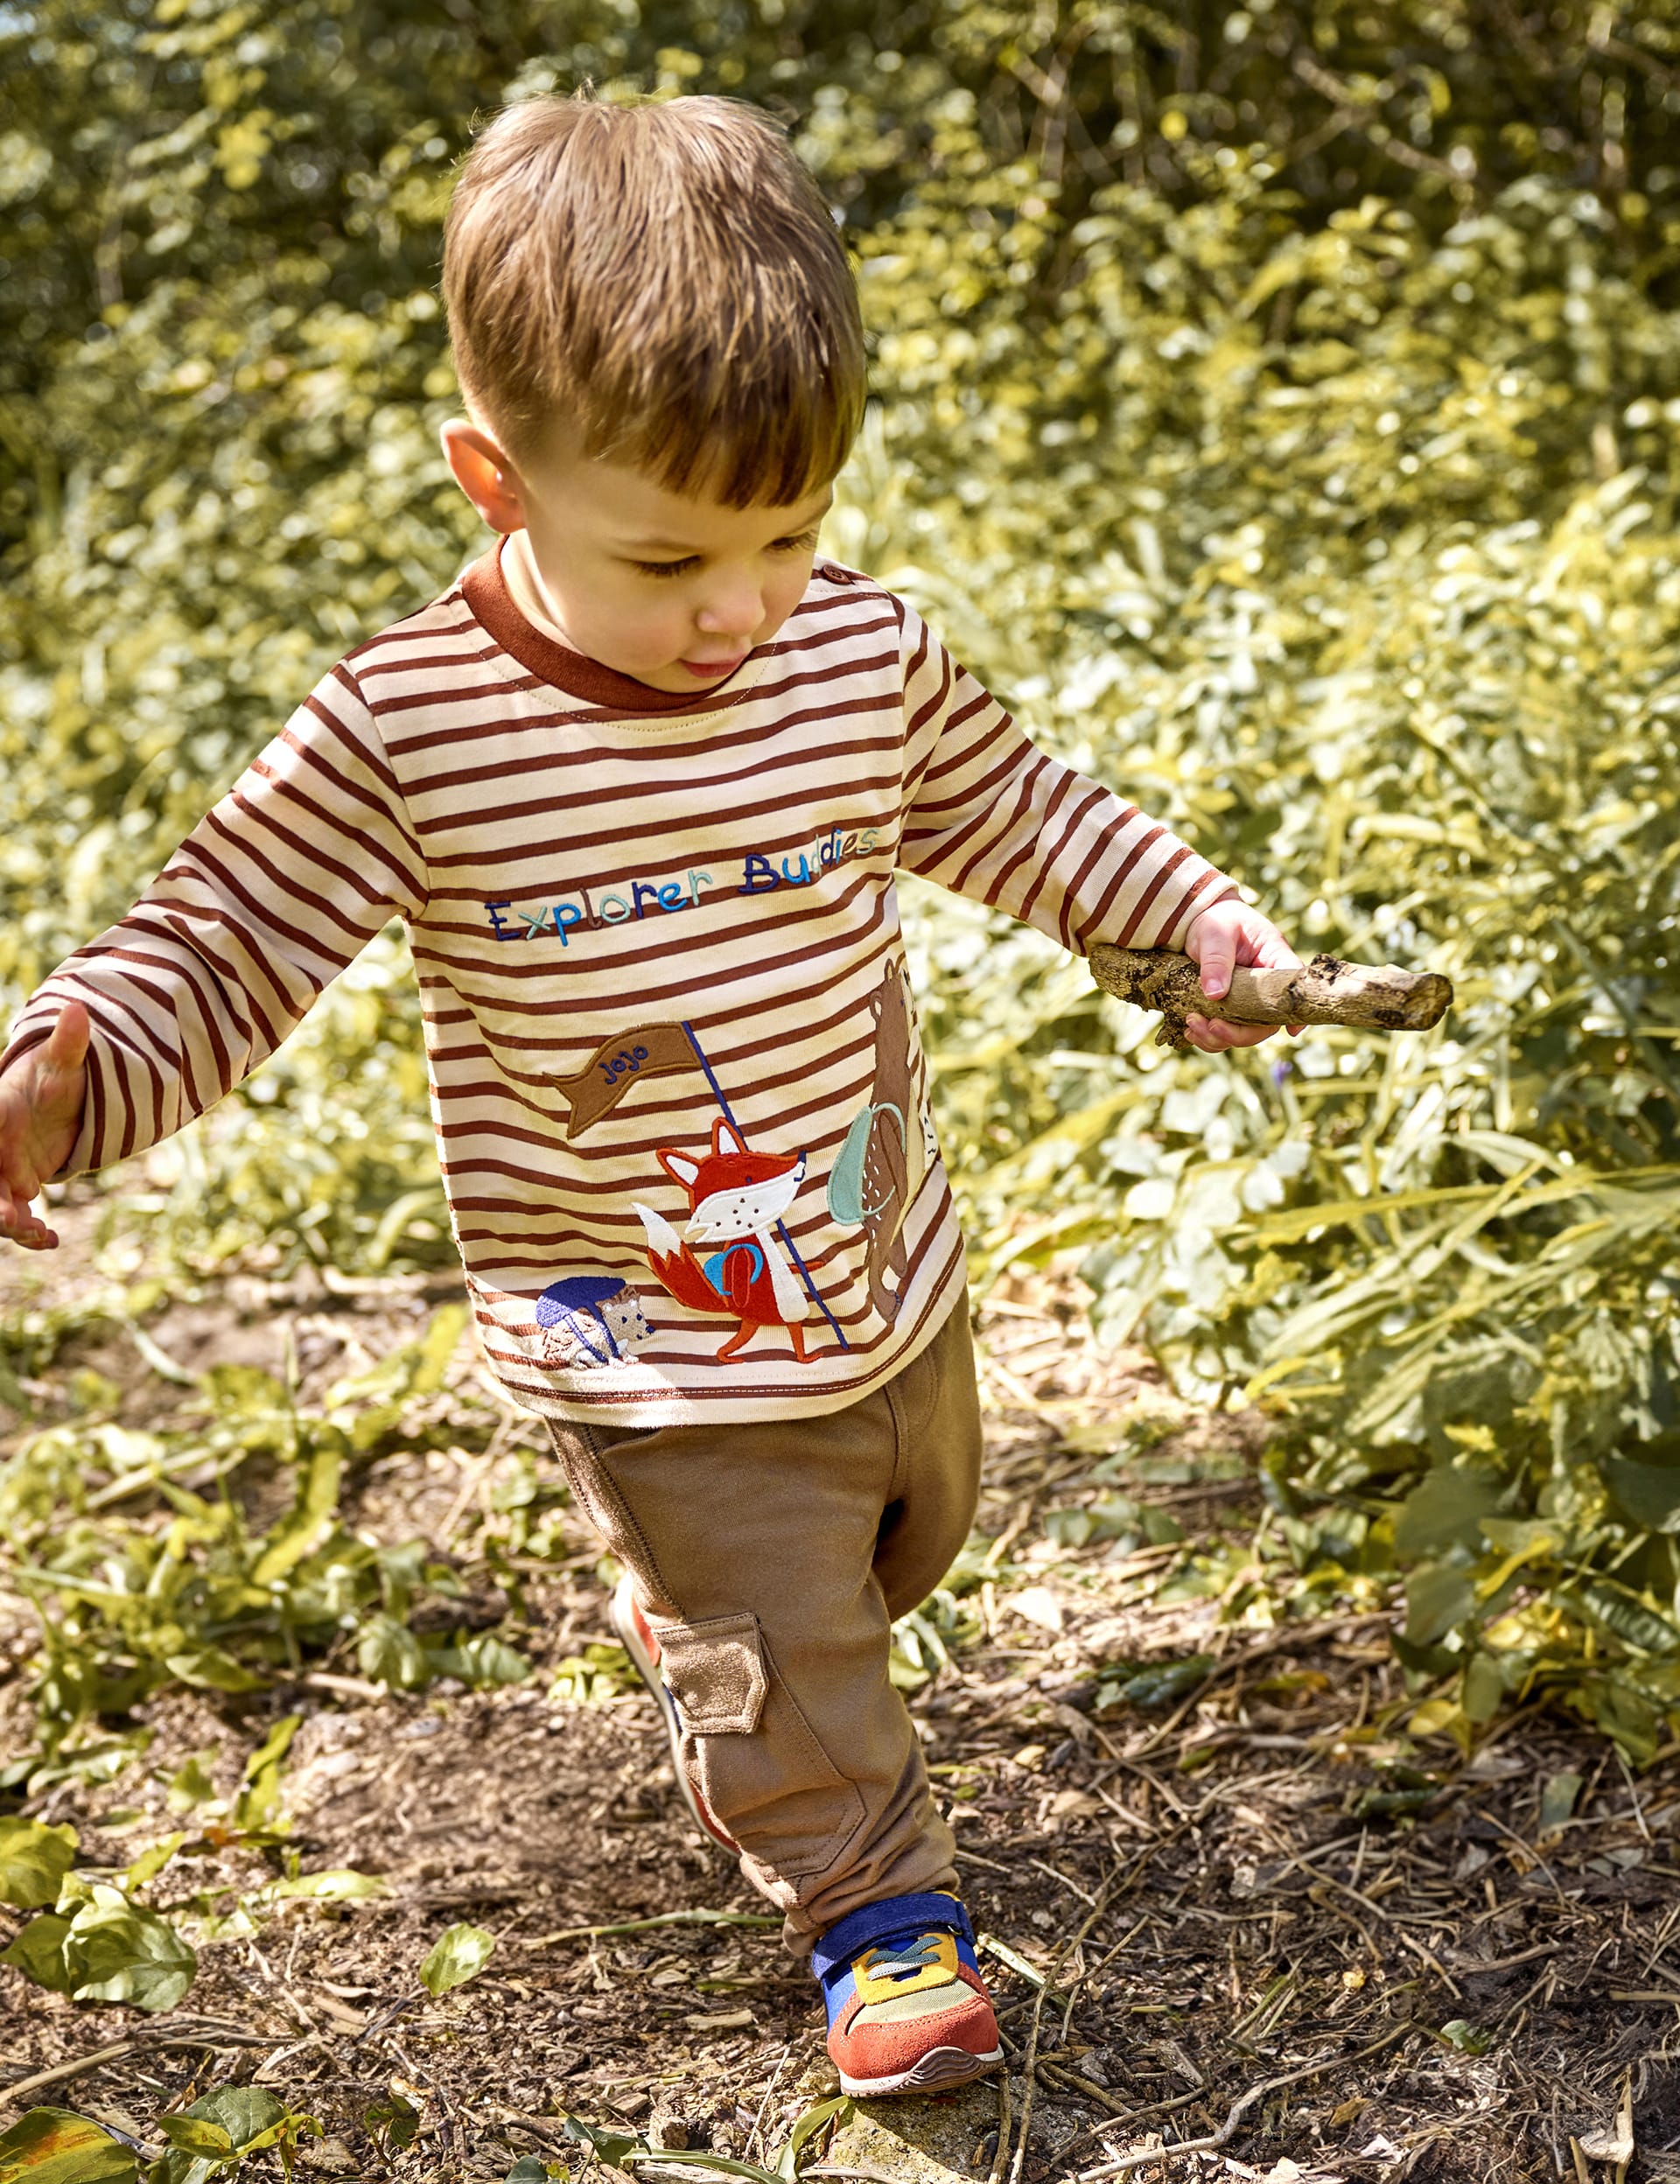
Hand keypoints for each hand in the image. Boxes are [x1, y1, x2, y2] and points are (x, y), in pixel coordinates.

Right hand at [0, 1002, 89, 1248]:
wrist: (56, 1102)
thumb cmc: (54, 1078)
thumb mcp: (63, 1063)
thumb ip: (69, 1043)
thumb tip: (77, 1008)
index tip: (6, 1178)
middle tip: (14, 1218)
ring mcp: (4, 1171)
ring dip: (12, 1222)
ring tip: (38, 1231)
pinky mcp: (18, 1190)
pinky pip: (18, 1217)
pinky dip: (30, 1233)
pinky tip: (52, 1239)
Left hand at [1180, 898, 1301, 1054]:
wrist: (1197, 921)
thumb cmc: (1216, 920)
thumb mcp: (1216, 933)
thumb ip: (1216, 960)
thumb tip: (1215, 994)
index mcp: (1274, 960)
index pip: (1293, 988)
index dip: (1295, 1011)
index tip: (1292, 1030)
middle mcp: (1266, 987)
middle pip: (1267, 1022)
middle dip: (1239, 1033)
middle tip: (1212, 1025)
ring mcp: (1248, 1002)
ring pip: (1244, 1034)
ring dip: (1218, 1038)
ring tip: (1192, 1023)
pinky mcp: (1229, 1011)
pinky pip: (1224, 1035)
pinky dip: (1208, 1038)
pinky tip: (1190, 1030)